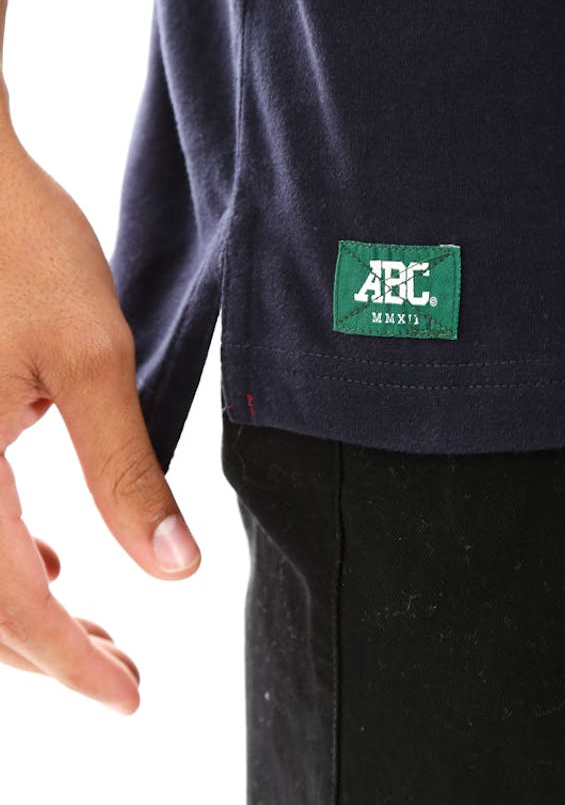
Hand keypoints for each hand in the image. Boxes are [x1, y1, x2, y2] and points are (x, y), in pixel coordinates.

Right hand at [0, 124, 200, 714]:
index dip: (69, 662)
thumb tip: (172, 568)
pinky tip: (41, 555)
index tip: (127, 694)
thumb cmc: (18, 247)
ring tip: (91, 622)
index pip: (7, 603)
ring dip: (22, 606)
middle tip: (122, 670)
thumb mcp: (90, 358)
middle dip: (48, 647)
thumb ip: (127, 471)